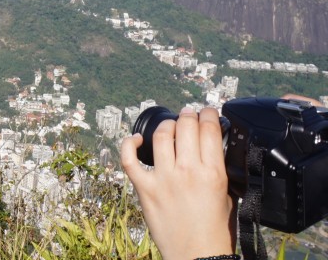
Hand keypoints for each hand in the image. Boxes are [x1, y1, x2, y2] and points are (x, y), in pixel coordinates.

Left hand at [120, 107, 235, 259]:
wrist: (197, 255)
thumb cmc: (214, 230)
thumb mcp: (227, 194)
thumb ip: (218, 169)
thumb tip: (211, 149)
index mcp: (212, 172)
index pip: (209, 129)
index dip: (209, 114)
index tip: (208, 112)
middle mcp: (187, 171)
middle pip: (185, 126)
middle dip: (188, 115)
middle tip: (189, 115)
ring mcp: (163, 178)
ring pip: (160, 136)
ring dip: (167, 125)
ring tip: (171, 125)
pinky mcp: (144, 189)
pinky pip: (129, 160)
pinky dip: (129, 145)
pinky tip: (136, 139)